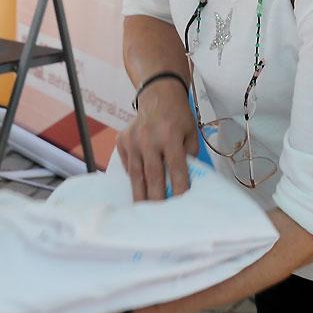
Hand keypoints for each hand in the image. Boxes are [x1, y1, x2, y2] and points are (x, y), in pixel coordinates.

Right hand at [116, 80, 198, 202]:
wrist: (158, 95)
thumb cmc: (178, 117)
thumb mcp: (191, 133)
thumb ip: (188, 155)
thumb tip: (183, 181)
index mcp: (170, 135)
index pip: (176, 167)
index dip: (179, 187)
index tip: (180, 204)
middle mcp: (149, 138)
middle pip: (152, 174)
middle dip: (156, 198)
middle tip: (159, 217)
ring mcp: (132, 139)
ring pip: (136, 174)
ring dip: (140, 194)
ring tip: (143, 212)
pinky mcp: (122, 140)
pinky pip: (127, 165)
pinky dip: (133, 178)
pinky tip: (138, 190)